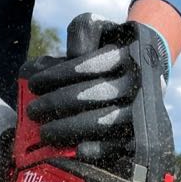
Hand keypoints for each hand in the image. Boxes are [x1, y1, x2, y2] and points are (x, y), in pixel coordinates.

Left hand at [26, 13, 170, 162]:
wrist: (148, 76)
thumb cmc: (112, 52)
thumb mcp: (101, 31)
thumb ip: (84, 31)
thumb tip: (74, 54)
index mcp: (127, 54)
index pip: (88, 64)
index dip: (57, 75)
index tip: (33, 84)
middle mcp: (137, 82)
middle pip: (92, 95)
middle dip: (57, 104)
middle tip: (33, 111)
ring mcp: (141, 111)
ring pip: (103, 122)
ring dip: (69, 128)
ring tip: (44, 133)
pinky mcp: (141, 135)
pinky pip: (120, 145)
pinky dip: (98, 149)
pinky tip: (77, 150)